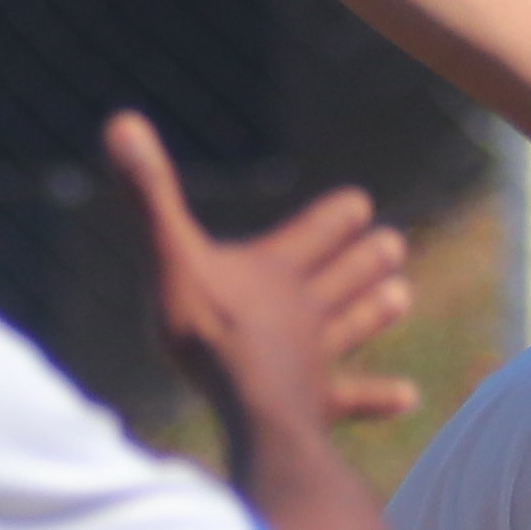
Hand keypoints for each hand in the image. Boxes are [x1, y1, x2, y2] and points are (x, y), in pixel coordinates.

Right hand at [100, 112, 415, 446]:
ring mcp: (313, 358)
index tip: (361, 202)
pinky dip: (379, 397)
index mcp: (272, 271)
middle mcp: (301, 311)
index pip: (311, 234)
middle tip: (396, 243)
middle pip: (340, 278)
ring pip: (350, 327)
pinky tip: (410, 397)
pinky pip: (352, 399)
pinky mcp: (317, 404)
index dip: (334, 218)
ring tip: (404, 295)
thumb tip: (121, 120)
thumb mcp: (171, 258)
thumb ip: (150, 195)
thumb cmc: (208, 334)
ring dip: (373, 311)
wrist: (249, 409)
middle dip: (364, 260)